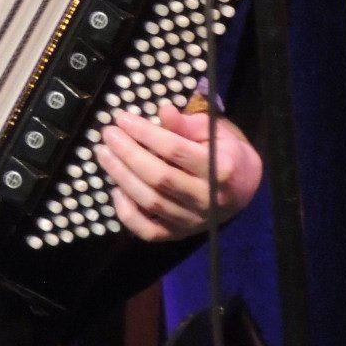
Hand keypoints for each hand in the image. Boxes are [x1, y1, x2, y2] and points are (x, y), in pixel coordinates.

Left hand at [97, 102, 261, 241]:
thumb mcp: (211, 131)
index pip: (175, 150)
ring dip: (121, 176)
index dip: (145, 132)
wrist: (242, 186)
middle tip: (108, 134)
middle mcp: (208, 199)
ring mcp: (194, 220)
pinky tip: (116, 190)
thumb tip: (163, 111)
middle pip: (159, 177)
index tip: (121, 118)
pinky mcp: (181, 234)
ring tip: (103, 154)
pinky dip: (127, 213)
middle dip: (128, 153)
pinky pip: (149, 231)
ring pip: (151, 202)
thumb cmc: (222, 151)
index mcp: (220, 169)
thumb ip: (186, 124)